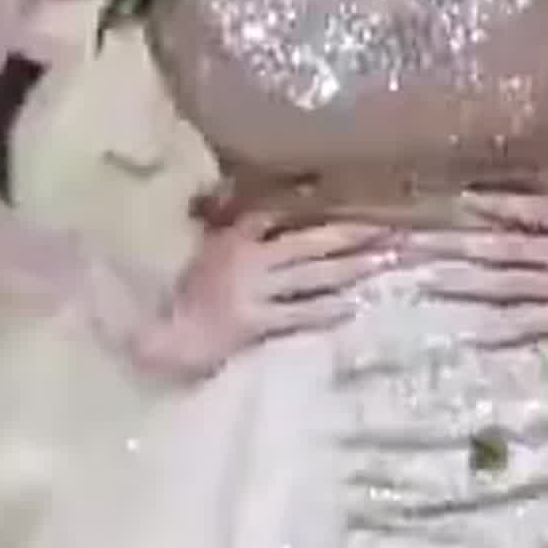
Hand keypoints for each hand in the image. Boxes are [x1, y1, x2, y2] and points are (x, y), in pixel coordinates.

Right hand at [138, 208, 383, 381]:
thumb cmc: (174, 300)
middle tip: (387, 229)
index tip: (344, 206)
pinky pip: (299, 312)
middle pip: (308, 242)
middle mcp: (248, 260)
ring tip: (384, 258)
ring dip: (350, 266)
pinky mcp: (256, 323)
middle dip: (349, 234)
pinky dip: (327, 308)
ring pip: (312, 273)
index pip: (271, 215)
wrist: (160, 341)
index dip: (309, 206)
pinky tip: (353, 305)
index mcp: (230, 239)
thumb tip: (246, 207)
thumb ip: (223, 232)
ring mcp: (255, 292)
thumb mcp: (197, 255)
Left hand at [426, 187, 547, 349]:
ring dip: (463, 283)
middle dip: (453, 246)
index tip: (455, 202)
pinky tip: (469, 332)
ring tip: (424, 283)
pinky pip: (530, 323)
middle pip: (499, 246)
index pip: (525, 207)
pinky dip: (499, 328)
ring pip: (504, 283)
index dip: (490, 204)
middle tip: (410, 246)